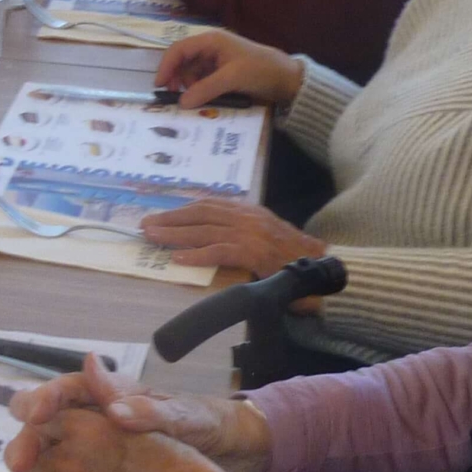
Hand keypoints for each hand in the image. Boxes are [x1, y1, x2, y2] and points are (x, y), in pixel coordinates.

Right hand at [3, 354, 271, 471]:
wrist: (234, 459)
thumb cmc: (209, 427)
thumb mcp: (183, 418)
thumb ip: (144, 408)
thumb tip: (103, 388)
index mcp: (111, 395)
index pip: (64, 390)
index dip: (42, 399)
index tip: (33, 417)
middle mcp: (97, 418)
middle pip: (47, 423)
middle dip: (28, 441)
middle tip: (19, 466)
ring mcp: (98, 449)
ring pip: (53, 455)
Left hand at [143, 198, 327, 276]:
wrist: (325, 265)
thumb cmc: (295, 254)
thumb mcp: (266, 234)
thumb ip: (241, 231)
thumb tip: (212, 235)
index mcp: (248, 211)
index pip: (209, 205)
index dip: (182, 210)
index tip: (161, 215)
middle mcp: (247, 217)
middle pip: (201, 213)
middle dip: (171, 218)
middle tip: (146, 225)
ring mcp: (250, 233)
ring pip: (204, 230)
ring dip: (175, 234)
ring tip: (153, 237)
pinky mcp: (253, 252)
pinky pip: (218, 251)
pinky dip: (196, 254)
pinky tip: (178, 258)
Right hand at [154, 30, 304, 107]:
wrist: (286, 79)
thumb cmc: (260, 70)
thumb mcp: (232, 78)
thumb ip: (205, 89)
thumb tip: (180, 103)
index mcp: (211, 41)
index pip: (179, 49)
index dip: (166, 66)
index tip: (159, 85)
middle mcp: (210, 48)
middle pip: (183, 62)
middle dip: (177, 78)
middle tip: (175, 98)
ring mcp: (216, 61)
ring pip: (192, 73)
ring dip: (189, 87)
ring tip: (195, 101)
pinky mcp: (222, 73)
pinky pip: (203, 81)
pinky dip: (200, 90)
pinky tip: (203, 100)